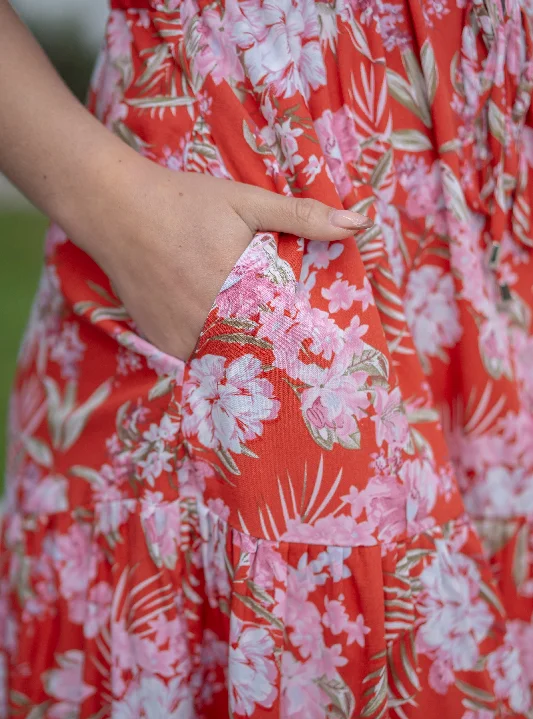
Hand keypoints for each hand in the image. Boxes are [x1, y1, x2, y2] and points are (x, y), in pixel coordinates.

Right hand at [77, 156, 372, 361]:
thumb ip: (302, 215)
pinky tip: (221, 342)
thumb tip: (360, 224)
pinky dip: (210, 354)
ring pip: (225, 361)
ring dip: (242, 356)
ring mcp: (181, 336)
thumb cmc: (184, 202)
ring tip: (261, 353)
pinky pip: (195, 360)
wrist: (116, 209)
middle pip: (256, 351)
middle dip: (275, 352)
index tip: (322, 350)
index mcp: (240, 288)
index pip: (285, 331)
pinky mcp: (161, 342)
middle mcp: (210, 320)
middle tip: (295, 356)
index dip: (304, 341)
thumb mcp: (245, 200)